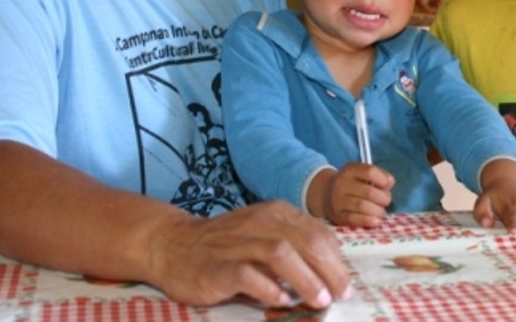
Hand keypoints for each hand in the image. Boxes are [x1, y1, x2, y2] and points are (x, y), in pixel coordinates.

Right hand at [148, 201, 352, 308]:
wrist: (172, 244)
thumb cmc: (225, 246)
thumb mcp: (262, 237)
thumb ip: (293, 249)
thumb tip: (329, 275)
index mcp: (276, 214)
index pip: (318, 232)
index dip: (337, 259)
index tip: (344, 283)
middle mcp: (259, 222)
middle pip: (306, 241)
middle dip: (330, 271)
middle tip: (341, 295)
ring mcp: (237, 243)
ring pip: (281, 253)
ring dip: (306, 279)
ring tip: (320, 300)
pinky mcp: (216, 266)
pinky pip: (247, 274)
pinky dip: (268, 288)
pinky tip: (280, 301)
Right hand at [309, 163, 393, 226]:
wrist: (326, 194)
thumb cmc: (352, 184)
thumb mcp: (362, 173)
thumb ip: (379, 175)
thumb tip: (390, 183)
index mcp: (350, 170)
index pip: (370, 172)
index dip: (383, 180)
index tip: (387, 186)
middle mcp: (341, 184)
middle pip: (369, 192)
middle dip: (383, 198)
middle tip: (386, 201)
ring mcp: (338, 200)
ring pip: (362, 206)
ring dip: (378, 211)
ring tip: (381, 212)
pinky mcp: (338, 215)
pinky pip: (355, 219)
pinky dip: (368, 221)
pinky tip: (375, 220)